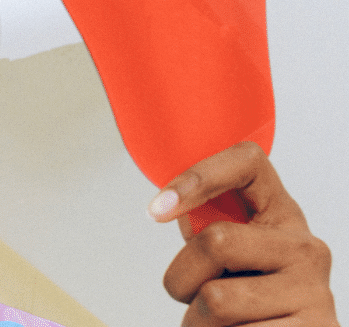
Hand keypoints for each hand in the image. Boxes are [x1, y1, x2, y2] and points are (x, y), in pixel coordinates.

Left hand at [150, 141, 336, 326]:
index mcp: (281, 217)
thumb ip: (205, 228)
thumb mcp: (227, 258)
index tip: (157, 209)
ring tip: (222, 324)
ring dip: (198, 321)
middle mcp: (306, 248)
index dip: (197, 176)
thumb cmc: (246, 302)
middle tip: (196, 297)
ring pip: (216, 299)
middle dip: (183, 278)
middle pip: (214, 240)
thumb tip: (166, 208)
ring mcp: (315, 291)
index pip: (248, 161)